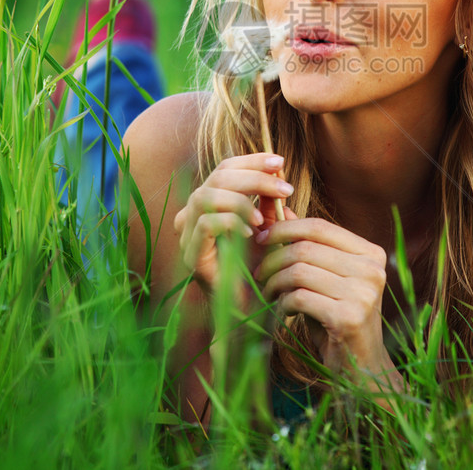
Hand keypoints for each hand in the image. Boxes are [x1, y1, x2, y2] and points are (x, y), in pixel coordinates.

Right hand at [173, 153, 292, 292]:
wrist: (252, 311)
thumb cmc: (260, 267)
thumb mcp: (269, 226)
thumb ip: (269, 199)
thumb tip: (277, 168)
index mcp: (211, 202)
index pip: (226, 167)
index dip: (252, 161)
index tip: (279, 162)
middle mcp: (194, 214)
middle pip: (217, 177)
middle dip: (254, 177)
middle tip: (284, 189)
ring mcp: (188, 235)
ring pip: (206, 196)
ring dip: (242, 201)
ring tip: (264, 219)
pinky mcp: (191, 256)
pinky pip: (205, 224)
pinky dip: (230, 222)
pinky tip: (250, 233)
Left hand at [255, 217, 397, 384]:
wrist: (362, 371)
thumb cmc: (338, 320)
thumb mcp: (325, 278)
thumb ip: (308, 246)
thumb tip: (281, 209)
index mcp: (371, 253)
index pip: (319, 227)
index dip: (285, 228)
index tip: (262, 238)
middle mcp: (372, 270)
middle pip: (306, 248)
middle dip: (273, 258)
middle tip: (259, 273)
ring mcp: (363, 294)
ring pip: (299, 271)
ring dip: (275, 282)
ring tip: (269, 293)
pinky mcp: (349, 317)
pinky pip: (300, 297)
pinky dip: (284, 302)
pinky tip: (285, 312)